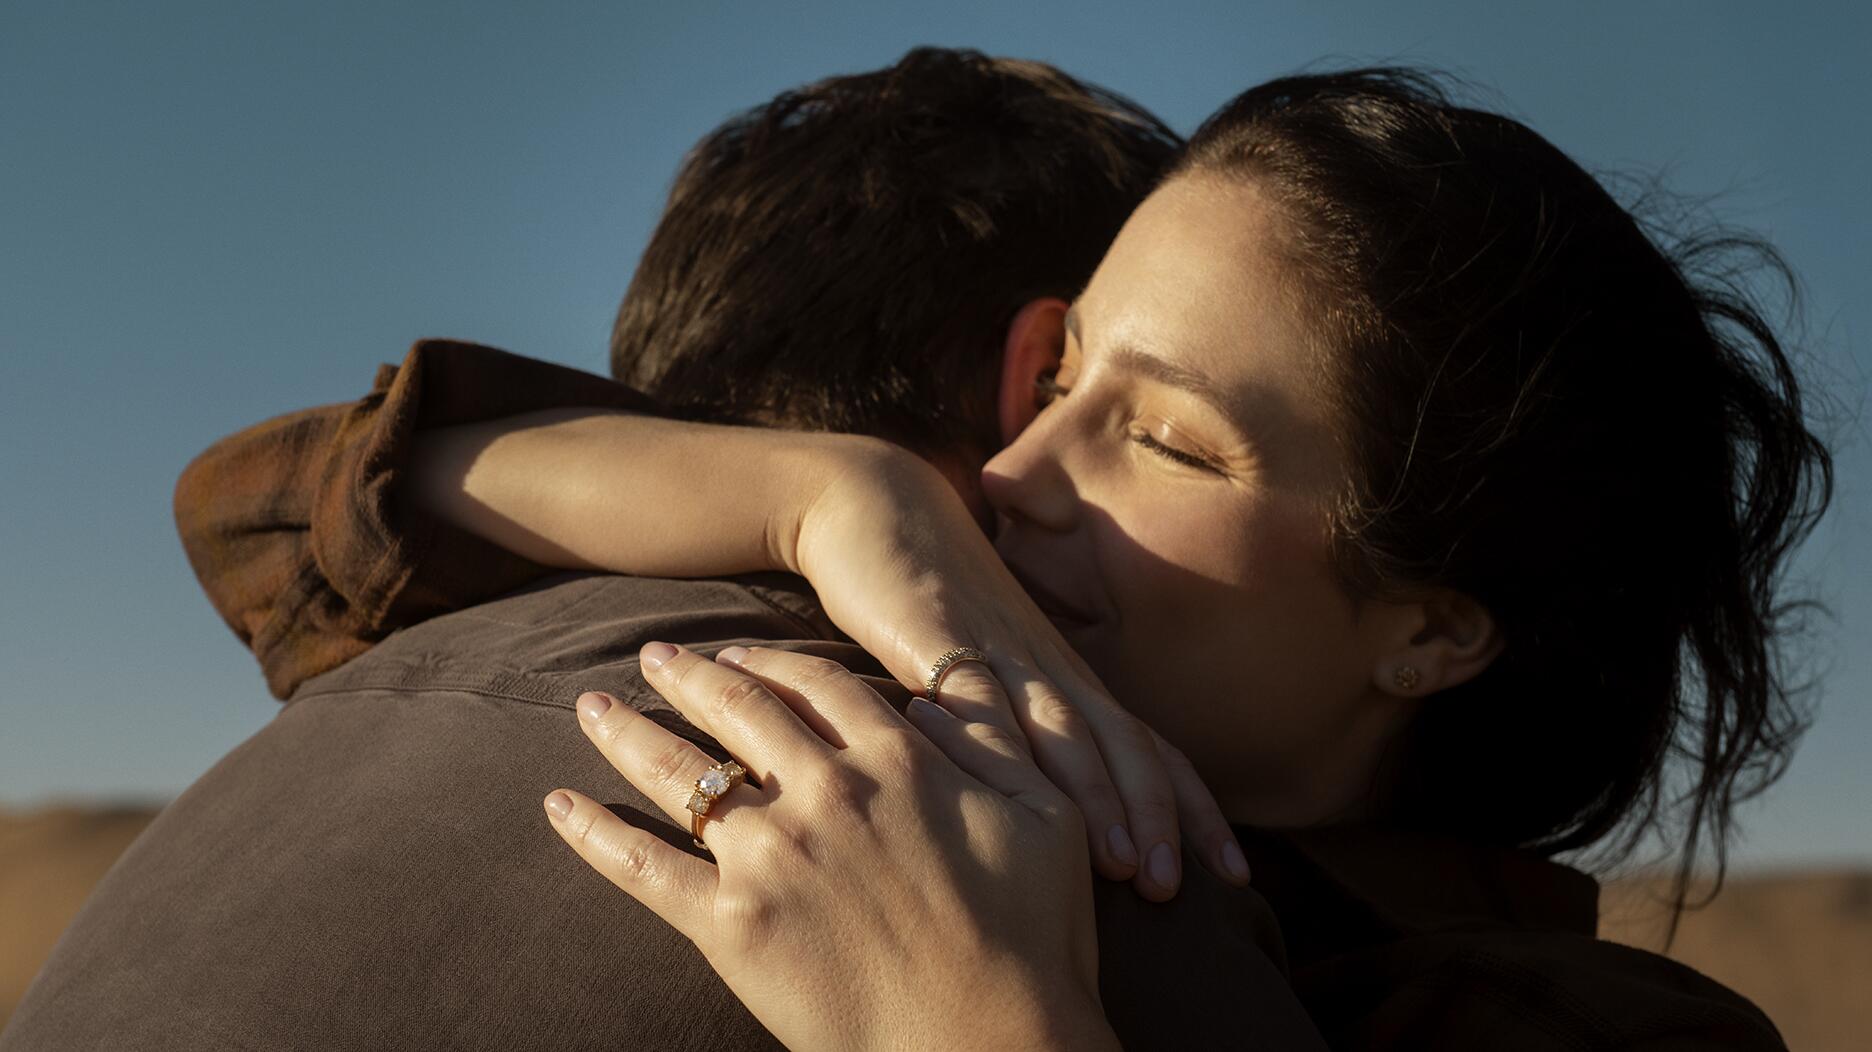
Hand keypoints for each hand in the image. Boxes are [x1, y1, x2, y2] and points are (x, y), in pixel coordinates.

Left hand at [544, 642, 1119, 1051]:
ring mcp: (770, 856)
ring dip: (626, 732)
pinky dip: (592, 833)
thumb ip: (993, 742)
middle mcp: (824, 792)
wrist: (988, 1048)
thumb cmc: (1034, 941)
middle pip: (735, 710)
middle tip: (651, 655)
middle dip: (686, 676)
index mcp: (898, 761)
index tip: (736, 650)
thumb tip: (940, 695)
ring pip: (678, 773)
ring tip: (591, 707)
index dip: (769, 660)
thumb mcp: (1046, 818)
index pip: (816, 685)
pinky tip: (556, 805)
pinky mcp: (730, 925)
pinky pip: (642, 868)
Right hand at [785, 441, 1248, 899]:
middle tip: (1177, 887)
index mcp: (1068, 678)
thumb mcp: (987, 669)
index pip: (1151, 749)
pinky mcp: (937, 640)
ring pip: (1062, 730)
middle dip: (1157, 818)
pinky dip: (1001, 754)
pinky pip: (976, 702)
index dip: (1196, 811)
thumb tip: (1044, 814)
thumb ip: (1017, 732)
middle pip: (1124, 745)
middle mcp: (1049, 668)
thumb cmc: (933, 599)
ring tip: (1121, 865)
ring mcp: (998, 653)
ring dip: (1097, 797)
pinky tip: (1011, 803)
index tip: (1235, 876)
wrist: (879, 508)